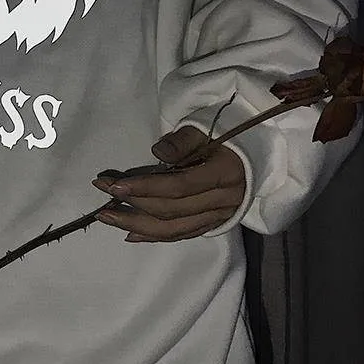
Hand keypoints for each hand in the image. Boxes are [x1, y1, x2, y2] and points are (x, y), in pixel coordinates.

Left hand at [92, 126, 245, 241]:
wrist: (260, 151)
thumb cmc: (228, 133)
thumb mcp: (206, 127)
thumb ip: (183, 140)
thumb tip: (158, 154)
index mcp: (224, 174)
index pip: (178, 187)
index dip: (144, 187)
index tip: (113, 185)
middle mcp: (223, 201)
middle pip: (171, 211)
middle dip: (132, 205)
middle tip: (102, 196)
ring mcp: (219, 216)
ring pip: (174, 229)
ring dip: (137, 225)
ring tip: (107, 217)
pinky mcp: (214, 223)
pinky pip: (182, 235)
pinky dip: (155, 237)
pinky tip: (130, 234)